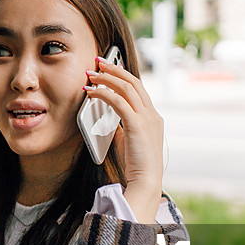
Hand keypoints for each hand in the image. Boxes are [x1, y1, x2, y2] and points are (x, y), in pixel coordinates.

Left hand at [84, 56, 163, 223]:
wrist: (145, 182)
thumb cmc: (135, 165)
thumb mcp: (127, 141)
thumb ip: (120, 127)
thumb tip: (106, 117)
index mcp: (152, 117)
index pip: (138, 89)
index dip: (122, 76)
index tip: (107, 69)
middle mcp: (152, 114)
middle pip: (134, 82)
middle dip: (115, 69)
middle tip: (98, 62)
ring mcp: (147, 118)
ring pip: (127, 88)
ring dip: (107, 78)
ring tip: (91, 74)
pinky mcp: (138, 125)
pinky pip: (119, 102)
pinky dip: (104, 93)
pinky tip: (91, 92)